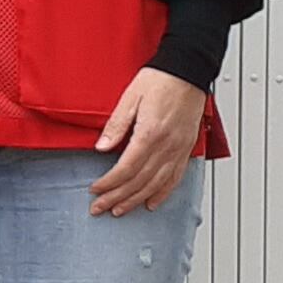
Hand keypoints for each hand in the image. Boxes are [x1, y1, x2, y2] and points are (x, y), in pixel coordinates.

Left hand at [89, 68, 207, 215]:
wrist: (187, 71)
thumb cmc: (160, 80)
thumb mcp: (130, 98)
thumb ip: (116, 125)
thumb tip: (101, 147)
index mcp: (150, 133)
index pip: (126, 168)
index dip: (109, 183)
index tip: (95, 190)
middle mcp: (167, 146)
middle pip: (139, 181)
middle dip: (117, 197)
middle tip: (100, 208)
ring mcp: (178, 149)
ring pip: (155, 185)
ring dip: (135, 200)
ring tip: (120, 210)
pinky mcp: (186, 149)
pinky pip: (175, 178)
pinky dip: (162, 194)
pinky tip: (151, 203)